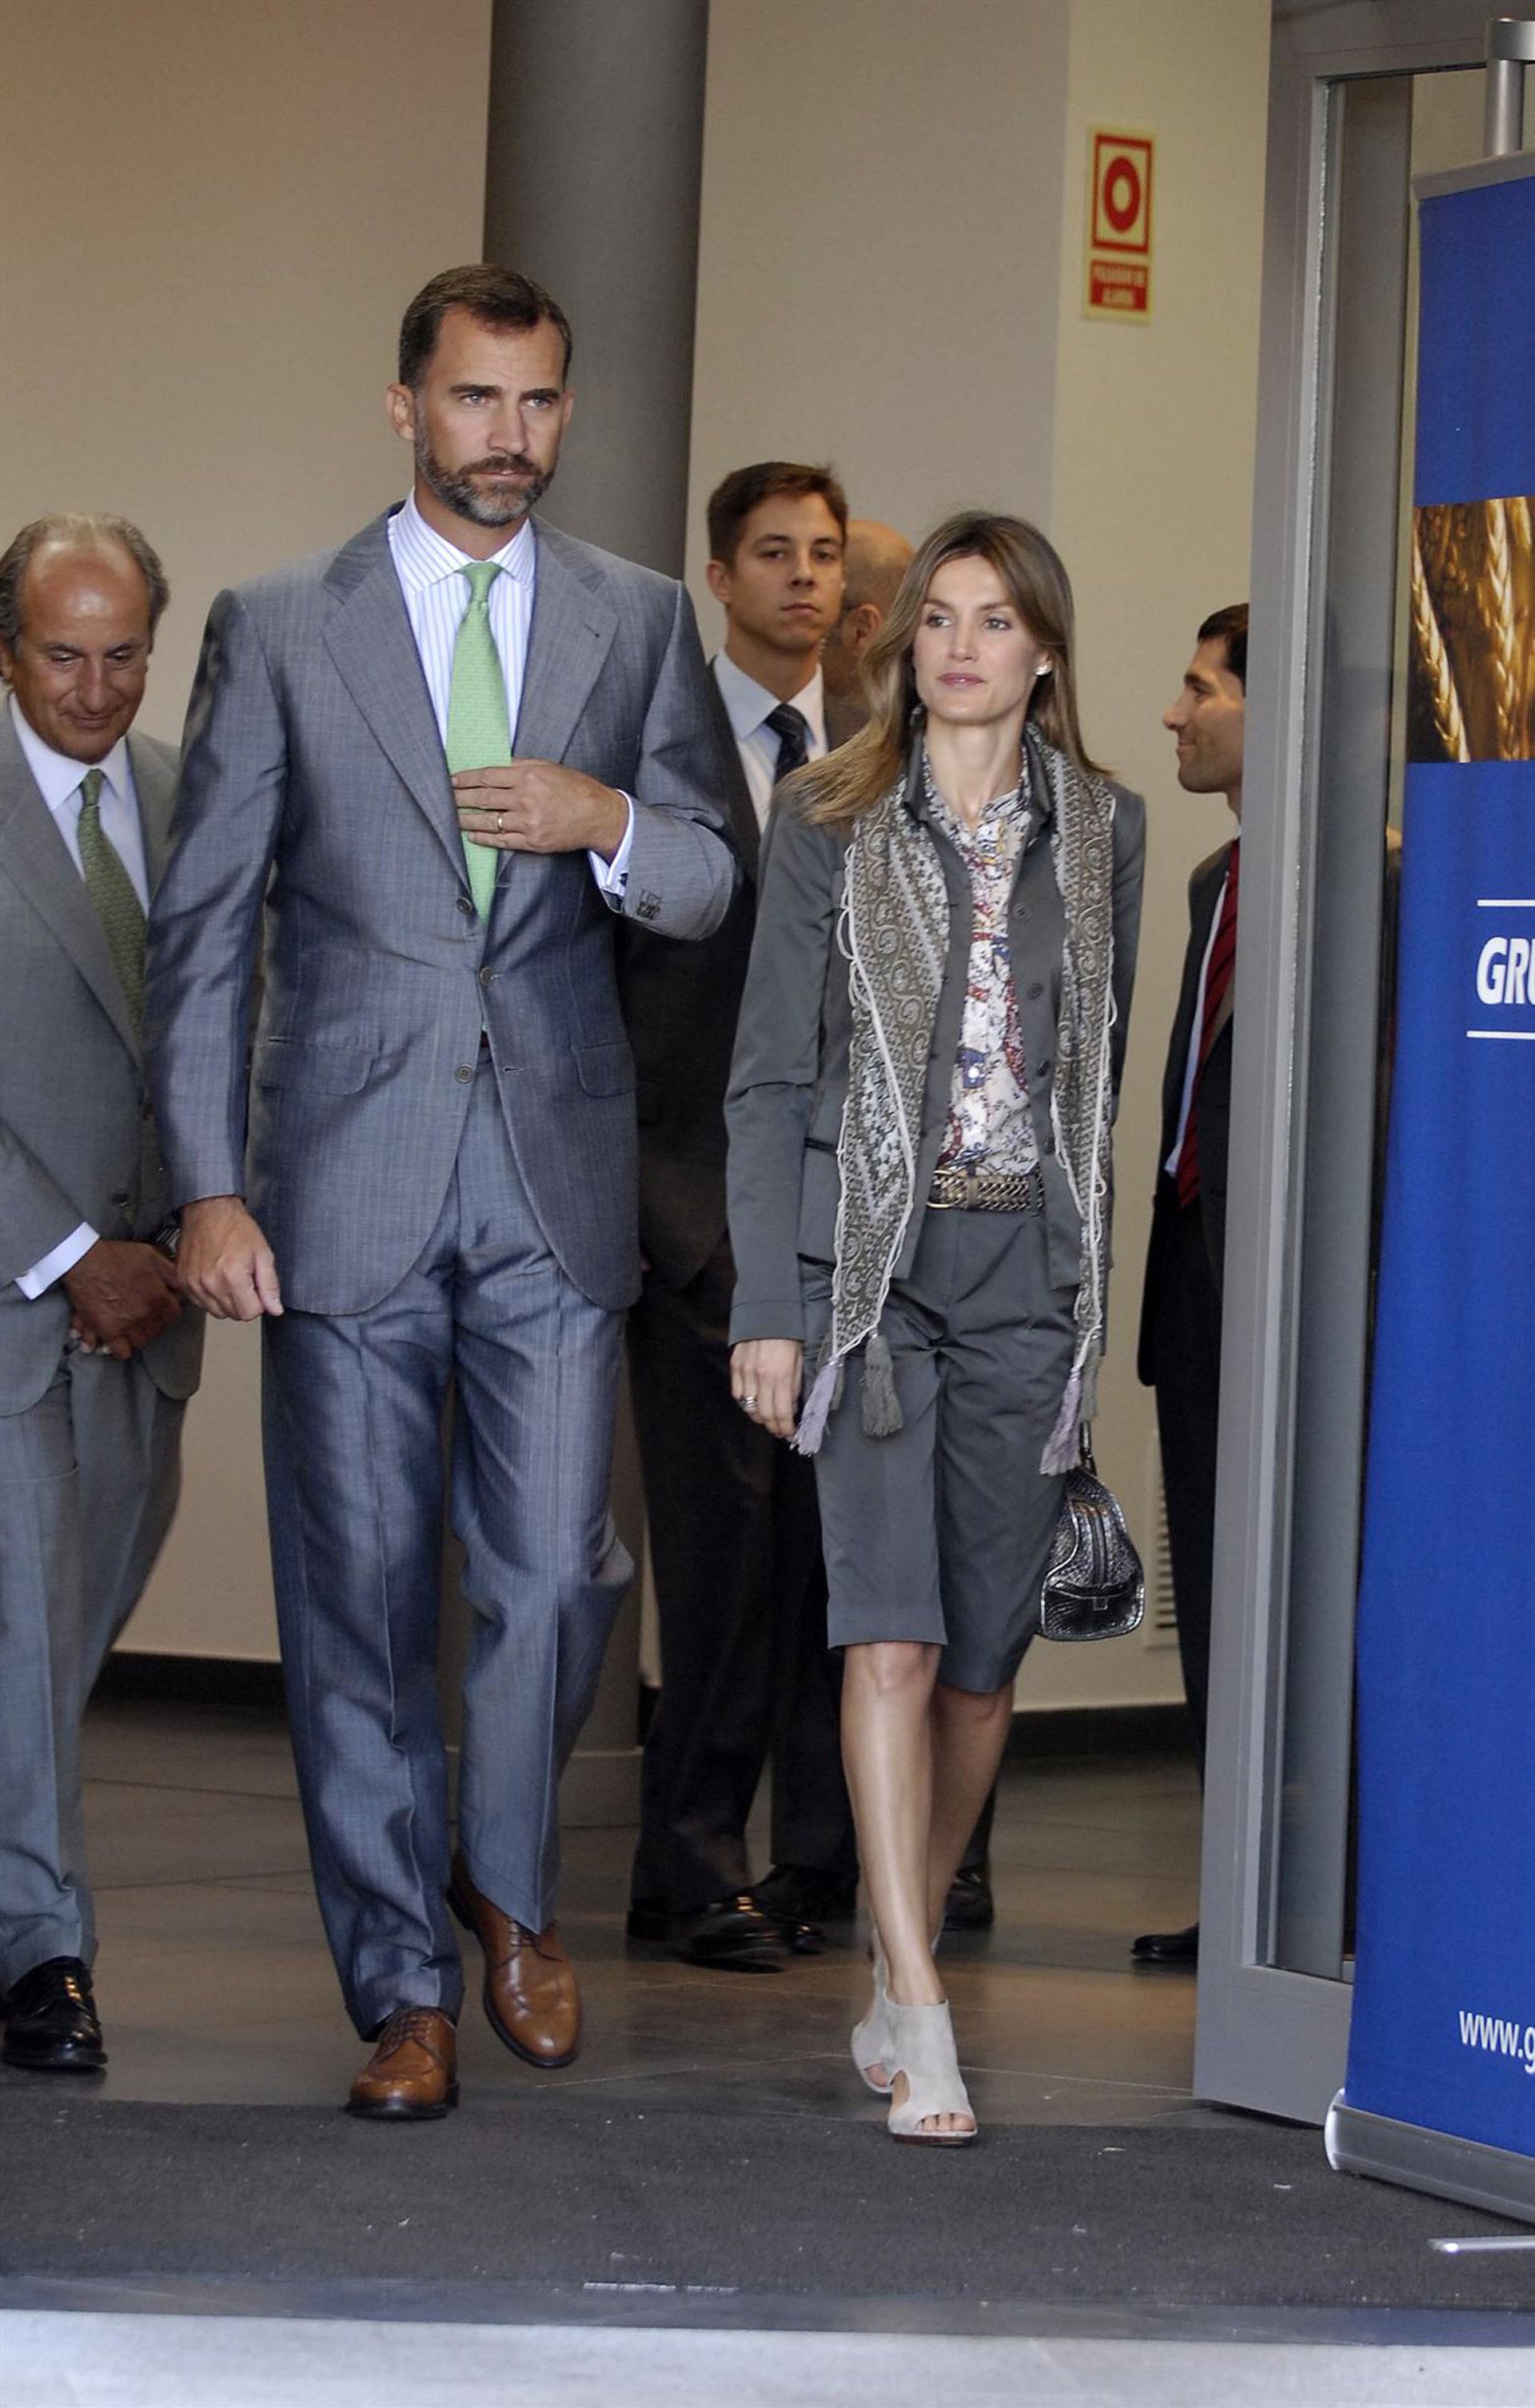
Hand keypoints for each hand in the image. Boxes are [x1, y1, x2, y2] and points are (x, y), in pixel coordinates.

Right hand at [63, 1240, 181, 1359]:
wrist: (85, 1261)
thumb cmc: (117, 1256)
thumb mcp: (152, 1257)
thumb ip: (171, 1274)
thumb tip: (183, 1288)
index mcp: (159, 1298)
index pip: (173, 1316)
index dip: (168, 1311)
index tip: (162, 1309)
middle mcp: (145, 1315)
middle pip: (156, 1331)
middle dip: (152, 1324)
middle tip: (144, 1316)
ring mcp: (127, 1326)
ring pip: (140, 1342)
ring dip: (137, 1336)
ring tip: (130, 1328)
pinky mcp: (107, 1331)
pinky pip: (120, 1351)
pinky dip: (119, 1348)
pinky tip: (115, 1342)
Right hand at [178, 1196, 282, 1320]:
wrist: (208, 1210)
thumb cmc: (235, 1227)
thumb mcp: (263, 1253)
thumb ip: (270, 1285)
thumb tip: (275, 1309)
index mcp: (231, 1277)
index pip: (249, 1314)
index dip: (257, 1302)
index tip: (256, 1287)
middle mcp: (209, 1283)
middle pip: (232, 1314)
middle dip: (243, 1301)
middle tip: (243, 1277)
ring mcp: (193, 1284)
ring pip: (216, 1312)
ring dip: (226, 1300)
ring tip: (228, 1276)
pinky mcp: (183, 1281)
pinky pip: (200, 1303)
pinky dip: (210, 1295)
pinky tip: (215, 1277)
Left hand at [452, 762, 628, 860]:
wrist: (598, 815)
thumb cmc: (575, 788)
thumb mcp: (549, 767)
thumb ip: (521, 766)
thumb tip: (495, 766)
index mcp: (528, 776)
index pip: (487, 777)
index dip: (465, 779)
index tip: (451, 780)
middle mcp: (526, 799)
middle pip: (483, 799)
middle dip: (460, 799)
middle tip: (445, 799)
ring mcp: (528, 822)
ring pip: (489, 822)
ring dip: (467, 821)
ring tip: (453, 819)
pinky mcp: (533, 841)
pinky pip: (502, 841)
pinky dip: (484, 839)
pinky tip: (472, 836)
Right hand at [730, 1338, 803, 1442]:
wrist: (769, 1310)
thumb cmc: (789, 1334)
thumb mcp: (800, 1360)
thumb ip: (794, 1386)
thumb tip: (792, 1408)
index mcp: (781, 1375)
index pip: (782, 1413)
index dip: (786, 1428)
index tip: (791, 1433)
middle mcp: (761, 1376)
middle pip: (764, 1415)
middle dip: (774, 1427)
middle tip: (780, 1430)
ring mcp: (745, 1372)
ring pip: (749, 1407)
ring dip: (760, 1417)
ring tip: (768, 1418)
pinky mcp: (735, 1366)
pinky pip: (737, 1394)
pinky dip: (746, 1403)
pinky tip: (754, 1402)